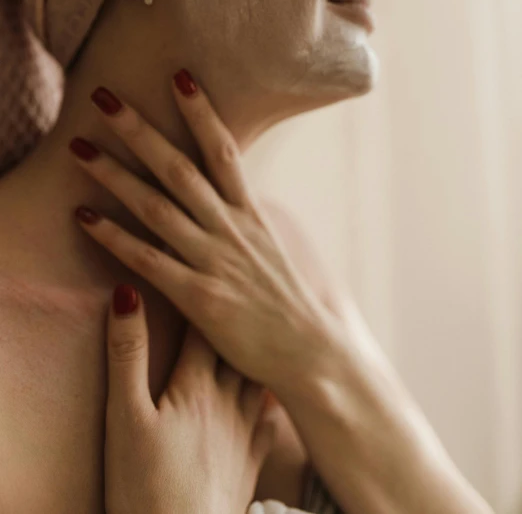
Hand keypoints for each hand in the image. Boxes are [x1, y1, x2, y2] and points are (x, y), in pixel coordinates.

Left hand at [70, 71, 342, 395]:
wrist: (310, 353)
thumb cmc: (286, 301)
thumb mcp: (269, 248)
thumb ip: (241, 219)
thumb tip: (222, 193)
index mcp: (250, 215)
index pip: (224, 151)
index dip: (201, 112)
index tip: (179, 76)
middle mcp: (231, 229)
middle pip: (179, 168)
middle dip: (140, 130)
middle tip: (104, 97)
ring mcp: (214, 261)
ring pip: (157, 207)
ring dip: (115, 175)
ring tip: (79, 148)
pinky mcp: (199, 297)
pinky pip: (147, 260)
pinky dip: (114, 237)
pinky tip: (84, 217)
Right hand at [104, 289, 275, 513]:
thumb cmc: (145, 484)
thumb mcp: (125, 416)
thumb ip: (127, 354)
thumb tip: (126, 293)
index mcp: (196, 383)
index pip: (204, 324)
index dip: (202, 293)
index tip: (205, 266)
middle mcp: (228, 399)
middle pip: (237, 344)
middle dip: (236, 317)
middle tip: (240, 288)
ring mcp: (245, 429)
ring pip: (259, 375)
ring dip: (259, 350)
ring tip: (264, 328)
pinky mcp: (252, 459)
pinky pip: (271, 415)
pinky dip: (273, 394)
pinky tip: (275, 390)